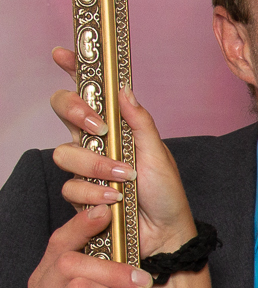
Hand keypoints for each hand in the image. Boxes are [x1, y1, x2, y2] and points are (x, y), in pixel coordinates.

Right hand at [49, 61, 195, 259]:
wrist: (165, 233)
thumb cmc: (165, 193)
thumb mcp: (158, 153)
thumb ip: (139, 122)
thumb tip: (123, 89)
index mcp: (115, 126)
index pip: (89, 92)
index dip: (74, 70)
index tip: (62, 54)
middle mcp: (96, 142)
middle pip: (62, 111)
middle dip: (73, 111)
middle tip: (97, 124)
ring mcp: (85, 168)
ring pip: (64, 153)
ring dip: (95, 165)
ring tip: (123, 177)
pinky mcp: (81, 195)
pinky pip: (70, 186)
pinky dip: (94, 192)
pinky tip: (115, 198)